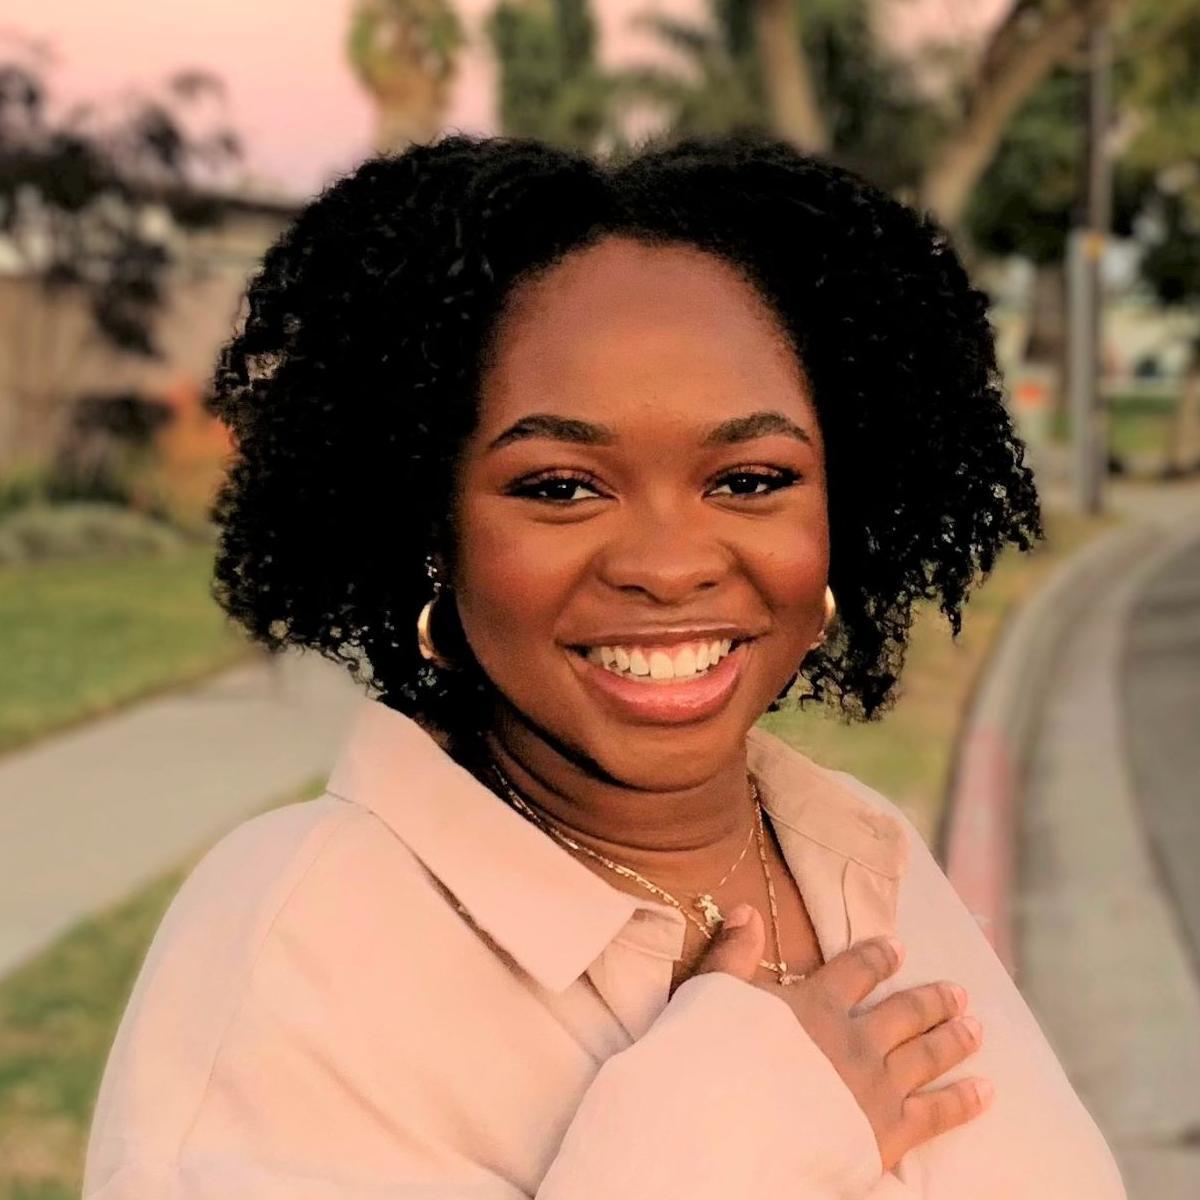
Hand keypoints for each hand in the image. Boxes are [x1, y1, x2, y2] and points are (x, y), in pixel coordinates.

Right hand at [687, 905, 992, 1172]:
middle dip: (932, 1000)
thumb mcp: (712, 995)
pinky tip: (986, 1090)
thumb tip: (747, 909)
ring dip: (954, 1038)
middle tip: (958, 992)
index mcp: (814, 1005)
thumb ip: (733, 954)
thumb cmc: (711, 1063)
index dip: (878, 956)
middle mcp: (853, 1041)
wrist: (730, 1133)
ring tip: (976, 1026)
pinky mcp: (887, 1134)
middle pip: (904, 1012)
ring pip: (927, 1056)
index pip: (855, 971)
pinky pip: (936, 1114)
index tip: (897, 947)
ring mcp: (875, 1088)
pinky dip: (964, 1100)